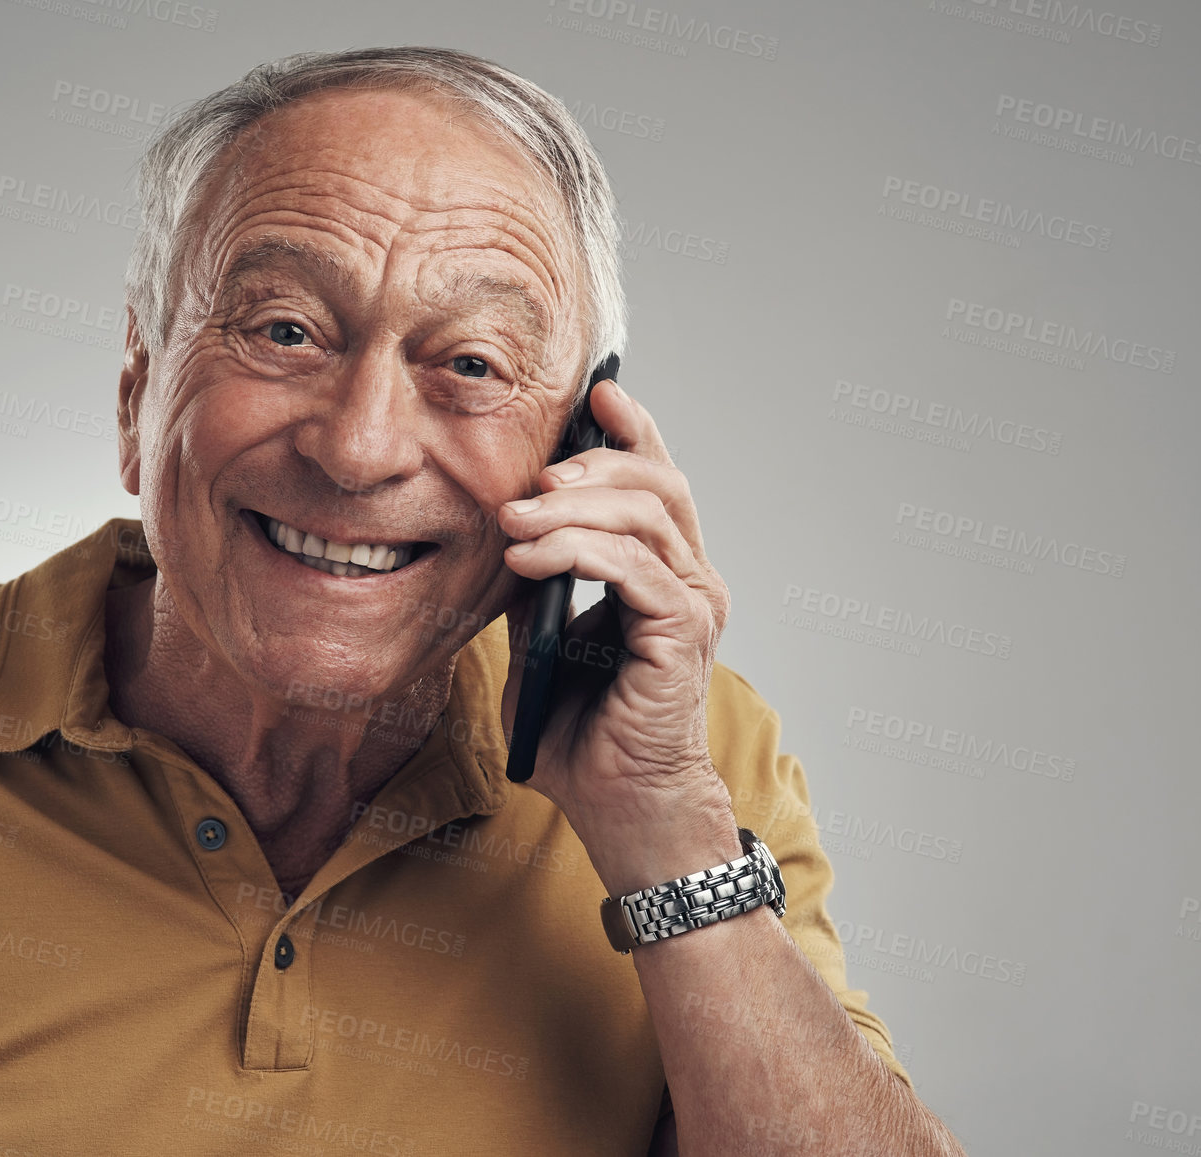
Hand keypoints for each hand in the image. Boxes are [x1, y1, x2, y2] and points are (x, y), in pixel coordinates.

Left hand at [497, 377, 738, 879]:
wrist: (618, 805)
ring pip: (647, 517)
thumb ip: (537, 582)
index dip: (632, 431)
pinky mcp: (681, 637)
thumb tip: (508, 527)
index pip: (657, 481)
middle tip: (533, 469)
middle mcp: (691, 581)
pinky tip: (532, 554)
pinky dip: (580, 550)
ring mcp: (692, 607)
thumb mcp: (541, 637)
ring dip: (575, 504)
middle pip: (658, 483)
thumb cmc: (583, 731)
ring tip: (516, 515)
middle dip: (593, 461)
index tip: (595, 394)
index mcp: (664, 572)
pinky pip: (636, 570)